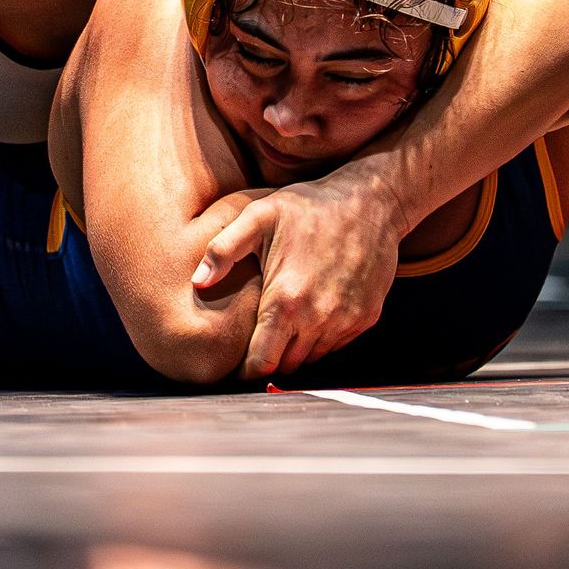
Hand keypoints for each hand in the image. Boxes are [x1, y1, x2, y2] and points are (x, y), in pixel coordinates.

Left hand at [191, 169, 397, 380]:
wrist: (370, 201)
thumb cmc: (310, 206)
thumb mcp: (259, 215)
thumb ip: (223, 249)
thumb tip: (198, 281)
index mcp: (286, 300)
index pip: (262, 362)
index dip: (247, 367)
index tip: (240, 360)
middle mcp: (318, 318)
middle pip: (286, 364)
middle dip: (272, 355)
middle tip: (262, 333)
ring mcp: (345, 320)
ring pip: (313, 356)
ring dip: (298, 346)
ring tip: (288, 317)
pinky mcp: (366, 317)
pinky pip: (337, 343)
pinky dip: (323, 336)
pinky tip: (315, 308)